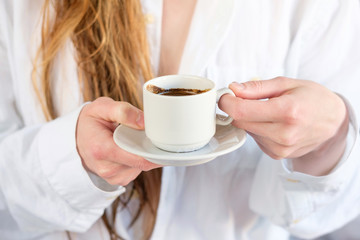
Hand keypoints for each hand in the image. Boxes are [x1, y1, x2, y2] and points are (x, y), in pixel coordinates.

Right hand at [76, 97, 160, 185]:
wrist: (77, 138)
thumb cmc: (90, 121)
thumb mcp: (102, 107)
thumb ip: (123, 111)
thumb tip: (144, 122)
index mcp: (102, 150)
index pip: (138, 158)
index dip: (155, 151)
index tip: (165, 142)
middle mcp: (107, 168)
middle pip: (143, 163)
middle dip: (150, 149)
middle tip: (150, 134)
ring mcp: (113, 177)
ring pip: (142, 167)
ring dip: (144, 154)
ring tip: (134, 140)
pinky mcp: (118, 180)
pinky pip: (137, 170)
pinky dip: (138, 159)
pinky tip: (131, 148)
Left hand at [219, 77, 347, 174]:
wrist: (333, 122)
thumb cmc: (312, 99)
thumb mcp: (287, 83)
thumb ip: (257, 87)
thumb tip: (234, 89)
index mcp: (287, 111)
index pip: (242, 111)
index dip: (227, 102)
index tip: (225, 95)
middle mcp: (284, 133)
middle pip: (240, 122)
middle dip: (236, 109)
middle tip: (243, 98)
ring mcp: (281, 147)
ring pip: (246, 131)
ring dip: (248, 120)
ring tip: (266, 111)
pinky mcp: (278, 155)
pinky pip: (255, 139)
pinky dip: (257, 129)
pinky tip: (271, 123)